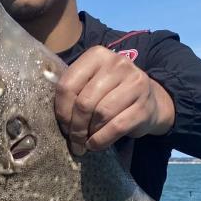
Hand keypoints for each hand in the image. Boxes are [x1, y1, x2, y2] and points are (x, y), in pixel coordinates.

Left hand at [54, 46, 174, 154]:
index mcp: (97, 55)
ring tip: (84, 142)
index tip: (63, 125)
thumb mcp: (91, 84)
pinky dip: (101, 140)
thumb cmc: (111, 94)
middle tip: (73, 140)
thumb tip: (50, 117)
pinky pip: (116, 127)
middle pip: (84, 102)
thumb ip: (73, 91)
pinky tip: (95, 144)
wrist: (150, 101)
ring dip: (88, 134)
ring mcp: (134, 83)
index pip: (68, 85)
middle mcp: (117, 64)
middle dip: (75, 126)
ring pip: (101, 114)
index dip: (61, 111)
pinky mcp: (144, 105)